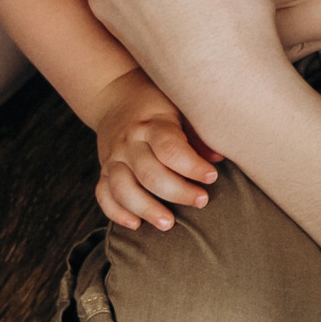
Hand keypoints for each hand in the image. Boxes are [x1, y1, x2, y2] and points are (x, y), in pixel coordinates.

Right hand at [88, 68, 221, 231]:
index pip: (169, 149)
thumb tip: (217, 158)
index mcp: (152, 125)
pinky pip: (103, 195)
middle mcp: (129, 143)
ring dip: (145, 209)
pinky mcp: (104, 171)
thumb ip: (197, 135)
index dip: (192, 166)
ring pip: (123, 188)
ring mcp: (113, 158)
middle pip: (149, 173)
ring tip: (168, 224)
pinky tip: (135, 225)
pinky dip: (116, 212)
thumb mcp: (180, 110)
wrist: (115, 96)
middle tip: (201, 201)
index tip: (212, 176)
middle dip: (177, 192)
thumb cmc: (158, 106)